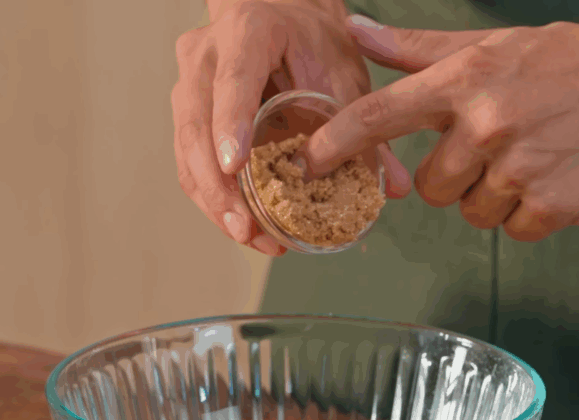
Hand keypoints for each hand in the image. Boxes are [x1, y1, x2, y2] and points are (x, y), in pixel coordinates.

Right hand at [172, 2, 412, 255]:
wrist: (282, 17)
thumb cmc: (310, 39)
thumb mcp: (342, 72)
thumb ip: (364, 127)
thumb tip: (391, 185)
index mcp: (246, 32)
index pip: (232, 81)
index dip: (230, 124)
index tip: (234, 166)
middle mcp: (206, 56)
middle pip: (196, 126)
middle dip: (219, 186)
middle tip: (247, 228)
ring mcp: (189, 85)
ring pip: (187, 152)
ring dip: (216, 203)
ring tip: (252, 237)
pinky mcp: (188, 115)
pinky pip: (190, 162)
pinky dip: (215, 198)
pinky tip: (245, 225)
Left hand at [305, 14, 578, 240]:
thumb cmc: (571, 61)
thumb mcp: (493, 45)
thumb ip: (418, 50)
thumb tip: (355, 32)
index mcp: (466, 80)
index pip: (380, 115)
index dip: (335, 144)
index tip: (303, 165)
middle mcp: (487, 123)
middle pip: (427, 186)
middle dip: (453, 175)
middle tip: (495, 146)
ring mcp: (521, 167)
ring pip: (470, 212)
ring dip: (493, 196)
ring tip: (533, 156)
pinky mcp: (554, 205)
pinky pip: (513, 230)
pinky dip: (531, 213)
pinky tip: (557, 177)